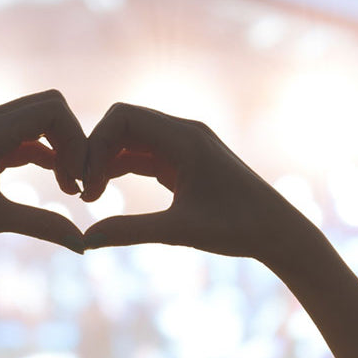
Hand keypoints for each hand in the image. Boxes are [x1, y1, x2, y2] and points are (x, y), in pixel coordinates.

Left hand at [0, 90, 86, 251]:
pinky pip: (24, 137)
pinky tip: (54, 184)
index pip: (55, 111)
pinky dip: (44, 155)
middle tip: (78, 183)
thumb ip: (40, 225)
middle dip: (73, 142)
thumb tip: (82, 245)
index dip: (77, 143)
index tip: (77, 183)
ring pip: (39, 121)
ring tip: (69, 189)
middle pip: (52, 107)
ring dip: (60, 149)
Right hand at [81, 102, 321, 263]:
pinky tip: (105, 194)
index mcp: (185, 138)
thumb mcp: (178, 232)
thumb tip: (86, 240)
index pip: (123, 117)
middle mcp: (184, 132)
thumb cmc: (236, 229)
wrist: (276, 232)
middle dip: (96, 152)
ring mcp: (184, 145)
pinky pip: (143, 155)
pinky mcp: (184, 161)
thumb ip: (129, 231)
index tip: (86, 184)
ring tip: (90, 197)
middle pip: (123, 124)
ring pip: (131, 140)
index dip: (95, 144)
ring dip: (107, 162)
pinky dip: (121, 169)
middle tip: (81, 192)